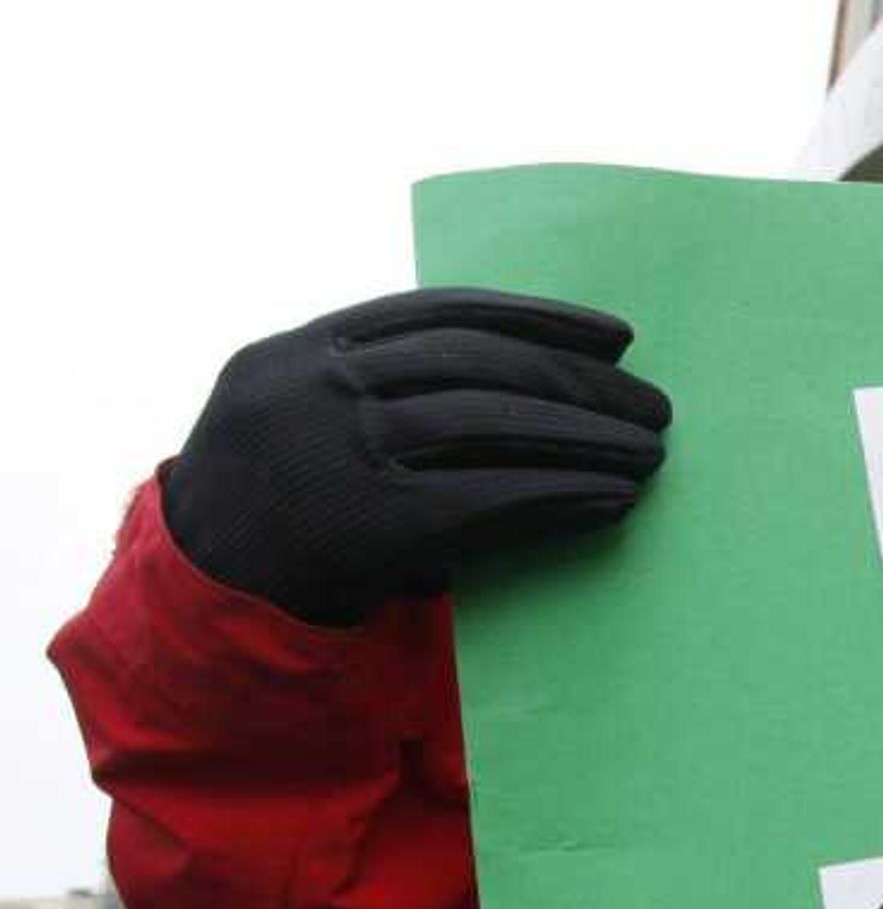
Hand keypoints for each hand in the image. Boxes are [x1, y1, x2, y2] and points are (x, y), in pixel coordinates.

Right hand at [163, 288, 672, 625]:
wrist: (201, 596)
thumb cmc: (269, 505)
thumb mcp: (291, 412)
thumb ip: (373, 380)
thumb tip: (515, 365)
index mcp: (303, 349)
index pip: (444, 312)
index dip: (541, 317)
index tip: (617, 334)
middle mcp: (320, 389)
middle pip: (481, 364)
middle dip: (580, 381)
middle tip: (655, 405)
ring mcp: (342, 453)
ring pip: (492, 422)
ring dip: (586, 434)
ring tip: (650, 452)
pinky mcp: (374, 526)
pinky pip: (490, 500)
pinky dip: (561, 494)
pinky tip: (614, 498)